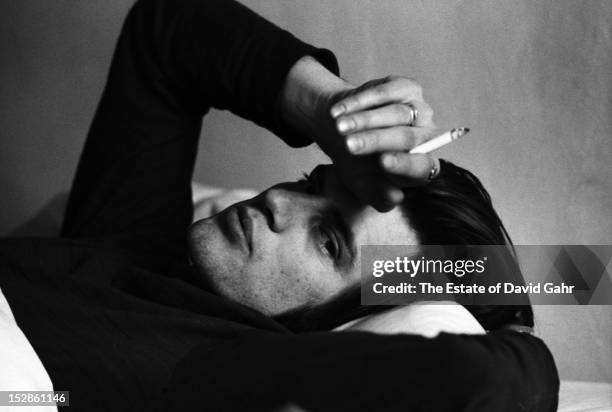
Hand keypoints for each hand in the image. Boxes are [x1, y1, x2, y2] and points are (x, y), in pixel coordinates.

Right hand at [280, 58, 437, 210]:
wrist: (343, 131)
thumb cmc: (357, 164)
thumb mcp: (364, 185)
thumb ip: (378, 196)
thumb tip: (395, 198)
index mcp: (422, 165)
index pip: (421, 166)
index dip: (403, 165)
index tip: (382, 162)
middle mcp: (426, 136)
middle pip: (406, 138)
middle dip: (375, 141)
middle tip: (349, 145)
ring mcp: (417, 109)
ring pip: (395, 113)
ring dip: (364, 120)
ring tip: (339, 127)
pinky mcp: (403, 87)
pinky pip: (385, 92)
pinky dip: (359, 101)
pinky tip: (339, 111)